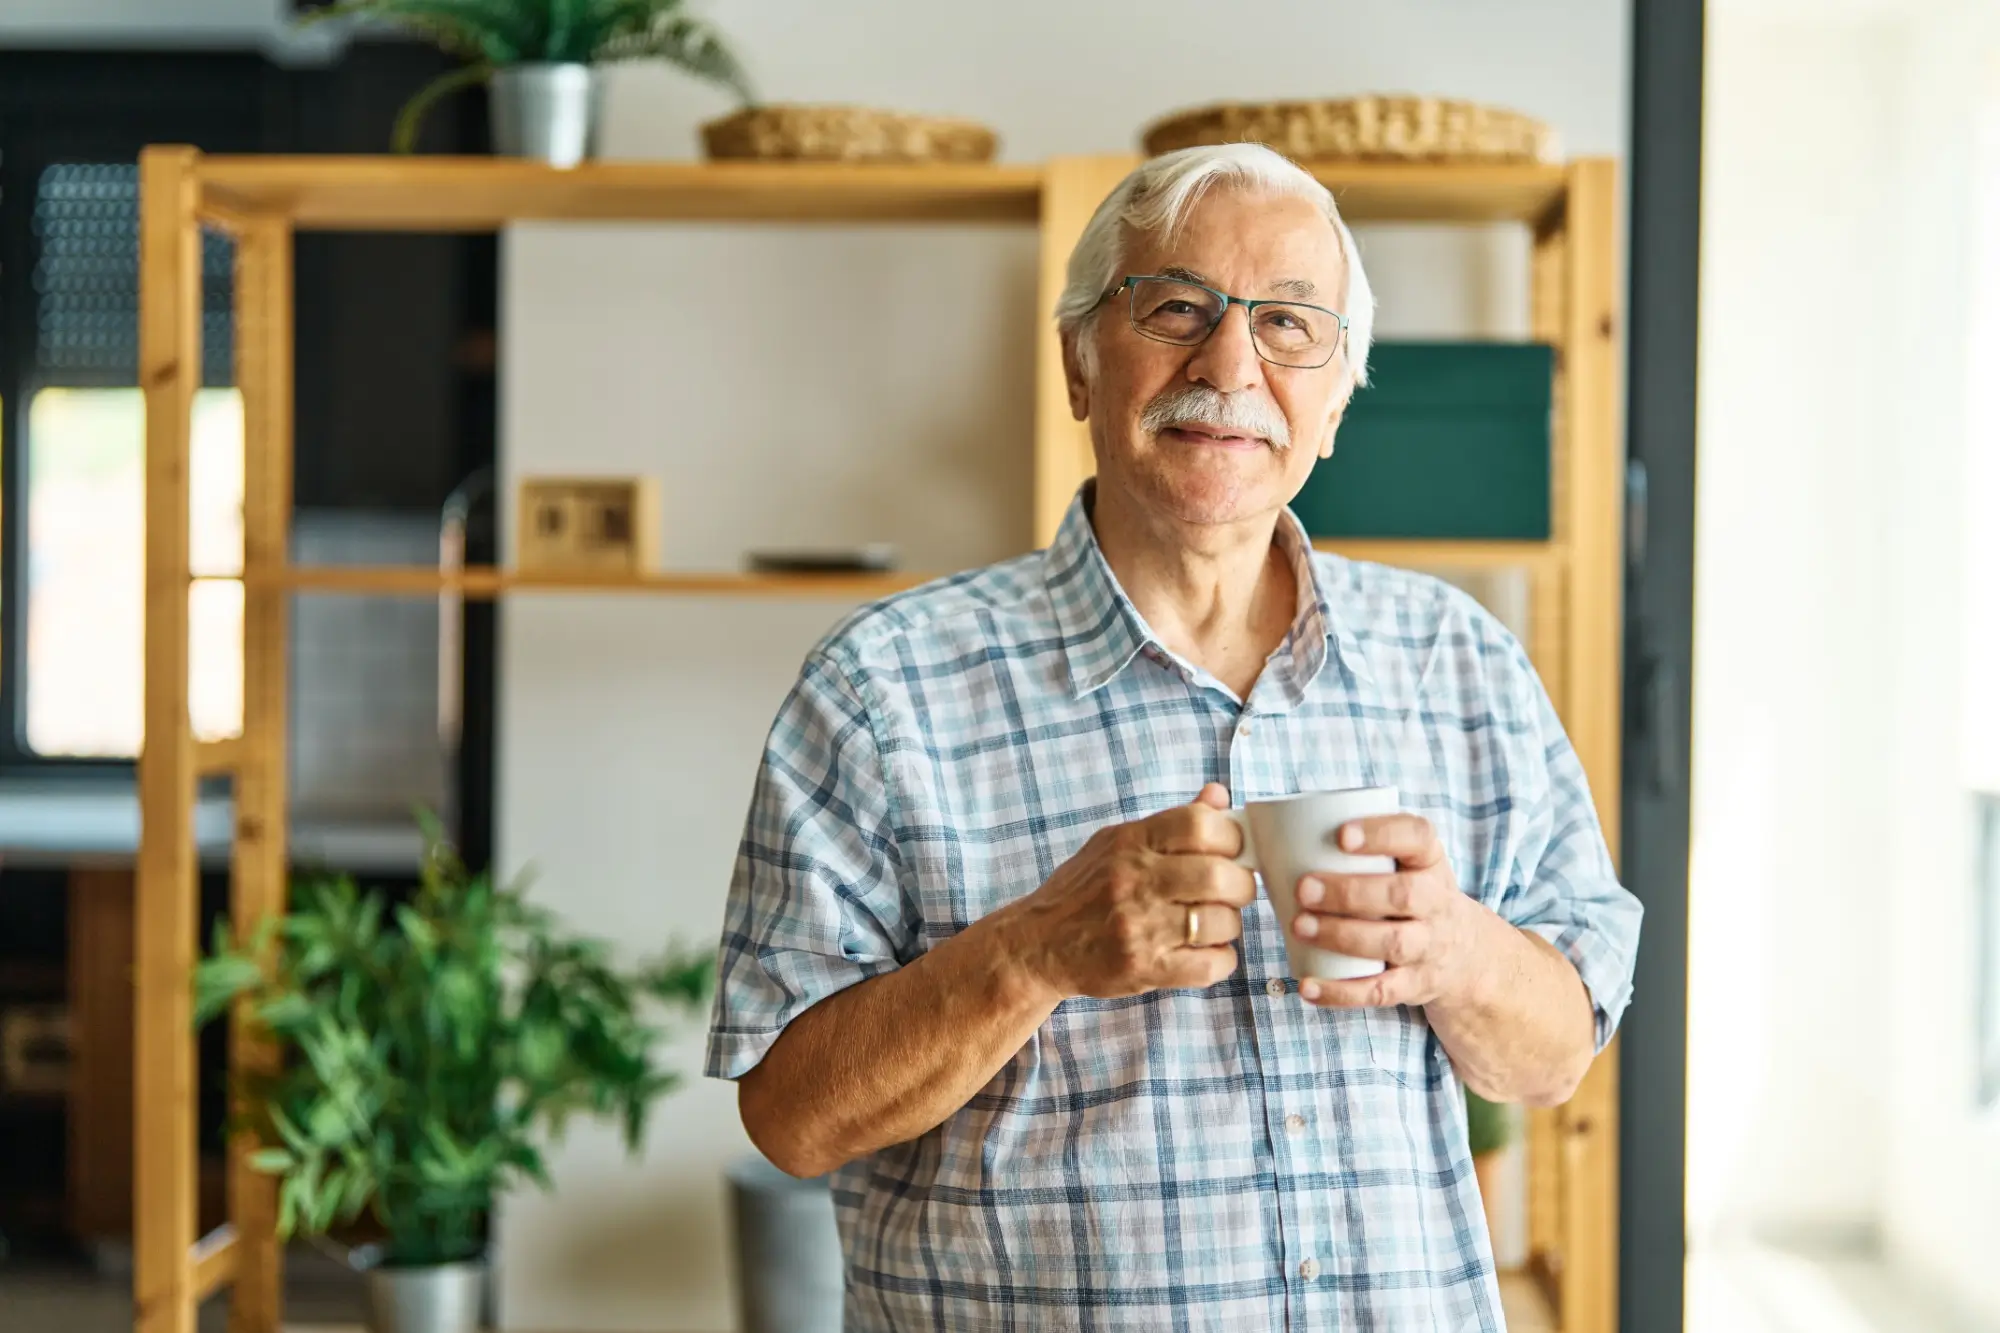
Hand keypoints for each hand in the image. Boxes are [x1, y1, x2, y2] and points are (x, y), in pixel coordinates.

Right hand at [1001, 782, 1255, 999]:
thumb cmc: (1082, 891)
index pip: (1200, 824)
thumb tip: (1218, 796)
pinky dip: (1222, 959)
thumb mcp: (1116, 843)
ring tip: (1214, 923)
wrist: (1037, 945)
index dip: (1231, 836)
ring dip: (1229, 923)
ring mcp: (1138, 928)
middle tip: (1234, 890)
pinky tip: (1207, 951)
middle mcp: (1134, 881)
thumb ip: (1170, 823)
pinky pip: (1210, 966)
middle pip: (1217, 876)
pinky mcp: (1143, 969)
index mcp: (1130, 842)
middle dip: (1240, 884)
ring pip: (1220, 922)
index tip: (1233, 850)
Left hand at [1290, 812, 1500, 1008]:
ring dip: (1342, 936)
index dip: (1382, 834)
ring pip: (1393, 943)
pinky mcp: (1415, 985)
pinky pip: (1381, 992)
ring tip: (1299, 926)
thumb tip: (1270, 836)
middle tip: (1303, 888)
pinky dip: (1342, 992)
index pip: (1417, 837)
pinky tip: (1308, 985)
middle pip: (1403, 895)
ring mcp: (1429, 947)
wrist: (1467, 954)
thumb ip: (1360, 850)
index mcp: (1429, 861)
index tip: (1342, 834)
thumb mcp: (1406, 864)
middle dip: (1350, 892)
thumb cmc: (1412, 895)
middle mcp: (1437, 903)